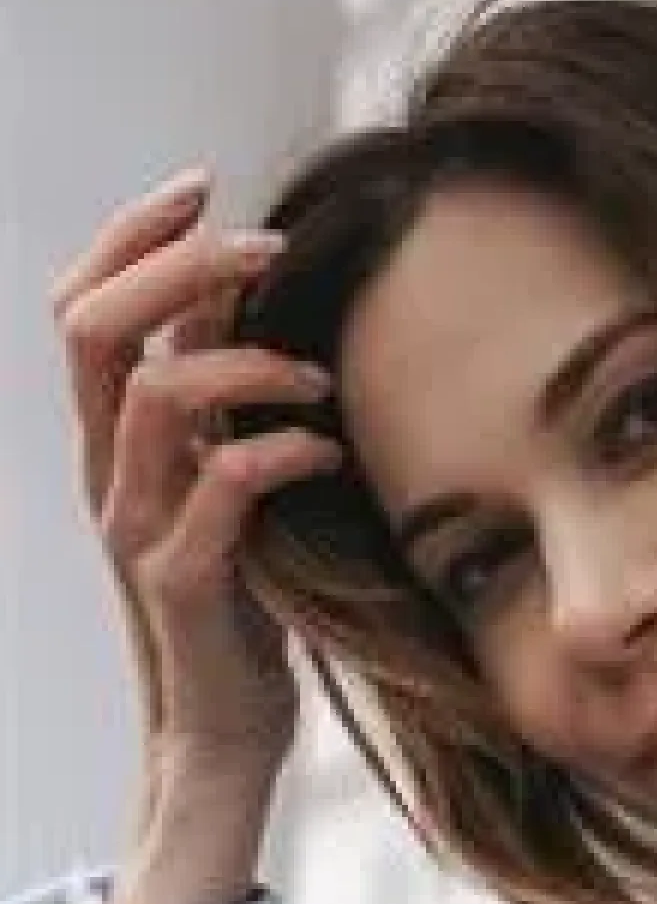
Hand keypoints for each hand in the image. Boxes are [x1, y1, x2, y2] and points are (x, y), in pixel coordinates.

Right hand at [51, 166, 341, 825]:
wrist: (220, 720)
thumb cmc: (236, 591)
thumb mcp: (213, 480)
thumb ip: (210, 397)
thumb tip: (228, 301)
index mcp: (110, 441)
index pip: (80, 307)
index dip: (128, 234)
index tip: (200, 183)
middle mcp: (106, 473)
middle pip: (95, 327)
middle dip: (179, 264)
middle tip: (266, 247)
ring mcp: (135, 526)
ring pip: (156, 395)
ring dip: (248, 362)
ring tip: (318, 379)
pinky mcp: (184, 579)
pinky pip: (222, 485)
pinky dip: (283, 449)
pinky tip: (328, 455)